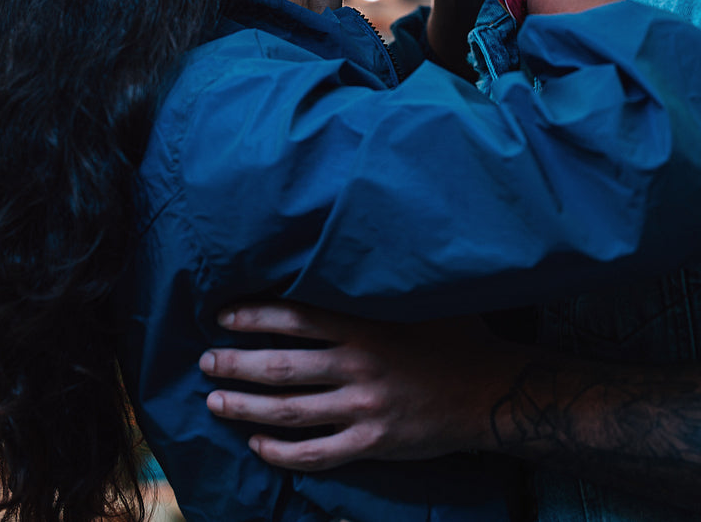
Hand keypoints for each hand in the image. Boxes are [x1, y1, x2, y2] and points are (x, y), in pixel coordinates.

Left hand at [200, 302, 521, 470]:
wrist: (494, 390)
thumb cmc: (458, 335)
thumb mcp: (421, 297)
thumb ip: (380, 283)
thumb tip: (348, 246)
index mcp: (367, 324)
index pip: (296, 317)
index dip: (254, 317)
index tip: (224, 317)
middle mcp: (361, 364)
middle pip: (282, 367)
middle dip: (236, 364)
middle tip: (206, 361)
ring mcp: (366, 407)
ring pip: (290, 411)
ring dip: (246, 407)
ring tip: (215, 400)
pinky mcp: (374, 442)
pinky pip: (317, 454)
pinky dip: (283, 452)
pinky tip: (259, 447)